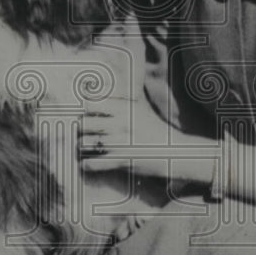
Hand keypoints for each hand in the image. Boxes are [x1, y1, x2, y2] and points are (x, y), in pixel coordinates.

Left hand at [79, 94, 213, 186]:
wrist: (175, 152)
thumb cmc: (154, 130)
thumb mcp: (140, 110)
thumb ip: (121, 101)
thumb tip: (98, 89)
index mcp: (125, 109)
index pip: (92, 103)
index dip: (84, 109)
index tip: (85, 114)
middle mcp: (121, 123)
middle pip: (85, 124)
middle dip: (80, 130)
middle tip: (81, 132)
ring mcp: (121, 142)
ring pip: (86, 143)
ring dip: (80, 147)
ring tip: (81, 147)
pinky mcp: (123, 160)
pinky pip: (95, 163)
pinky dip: (86, 165)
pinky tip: (85, 164)